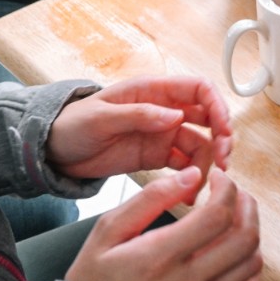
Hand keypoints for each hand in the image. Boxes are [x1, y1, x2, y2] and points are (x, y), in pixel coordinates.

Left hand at [46, 77, 231, 180]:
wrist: (55, 151)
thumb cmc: (72, 124)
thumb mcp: (101, 118)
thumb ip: (139, 114)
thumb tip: (175, 115)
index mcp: (153, 91)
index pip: (198, 89)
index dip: (217, 105)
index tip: (223, 128)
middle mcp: (164, 110)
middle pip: (207, 116)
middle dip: (221, 135)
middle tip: (224, 159)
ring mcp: (163, 134)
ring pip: (200, 143)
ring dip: (210, 159)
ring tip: (206, 182)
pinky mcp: (158, 156)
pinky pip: (186, 164)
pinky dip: (193, 176)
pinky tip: (191, 191)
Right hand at [67, 168, 261, 280]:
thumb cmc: (96, 275)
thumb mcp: (108, 231)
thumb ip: (150, 199)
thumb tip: (192, 175)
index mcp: (159, 257)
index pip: (217, 216)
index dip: (227, 187)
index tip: (217, 177)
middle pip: (244, 238)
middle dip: (247, 204)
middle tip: (233, 191)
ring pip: (252, 262)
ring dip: (250, 230)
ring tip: (233, 215)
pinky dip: (247, 261)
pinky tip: (230, 246)